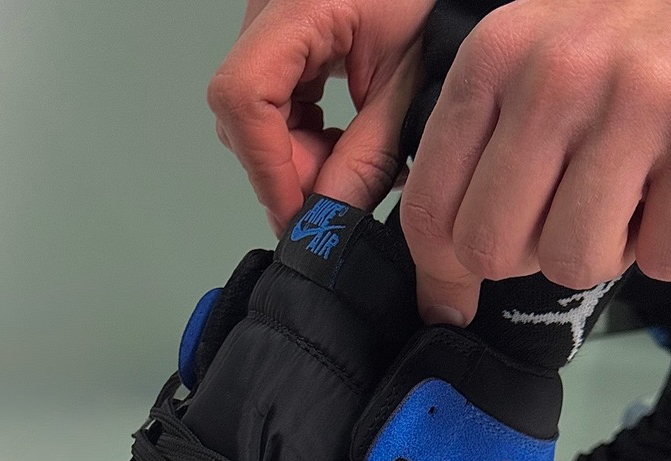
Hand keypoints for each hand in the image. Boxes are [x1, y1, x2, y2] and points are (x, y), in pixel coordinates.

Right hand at [208, 0, 433, 232]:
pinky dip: (301, 140)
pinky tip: (337, 141)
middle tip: (341, 188)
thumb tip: (329, 218)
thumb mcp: (409, 83)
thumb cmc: (435, 0)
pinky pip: (269, 110)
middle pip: (244, 118)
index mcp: (301, 7)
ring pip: (252, 123)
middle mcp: (270, 11)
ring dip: (297, 159)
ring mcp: (268, 30)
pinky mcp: (278, 46)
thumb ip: (369, 156)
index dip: (265, 166)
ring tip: (348, 159)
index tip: (296, 211)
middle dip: (289, 170)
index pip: (246, 97)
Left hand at [401, 0, 670, 324]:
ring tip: (619, 197)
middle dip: (527, 255)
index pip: (428, 212)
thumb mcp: (528, 58)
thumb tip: (442, 293)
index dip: (441, 268)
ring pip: (571, 262)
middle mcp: (553, 77)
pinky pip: (656, 256)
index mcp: (493, 57)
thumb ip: (476, 150)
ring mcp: (630, 102)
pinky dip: (660, 243)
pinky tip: (664, 189)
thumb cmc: (619, 33)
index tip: (457, 285)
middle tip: (560, 214)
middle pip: (491, 251)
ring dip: (598, 251)